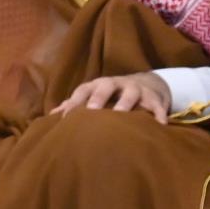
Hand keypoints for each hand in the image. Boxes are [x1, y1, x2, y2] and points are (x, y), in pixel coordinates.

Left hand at [51, 72, 171, 121]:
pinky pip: (156, 105)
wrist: (145, 84)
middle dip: (98, 97)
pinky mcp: (153, 97)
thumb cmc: (111, 96)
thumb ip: (74, 105)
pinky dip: (158, 113)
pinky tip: (159, 124)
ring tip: (121, 116)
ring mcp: (135, 89)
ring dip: (126, 103)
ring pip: (131, 93)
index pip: (82, 90)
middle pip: (105, 86)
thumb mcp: (92, 97)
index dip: (74, 102)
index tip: (66, 118)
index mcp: (97, 85)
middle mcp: (115, 84)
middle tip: (91, 111)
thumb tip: (50, 116)